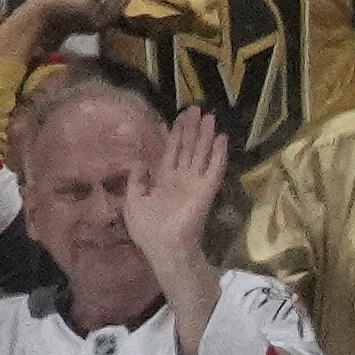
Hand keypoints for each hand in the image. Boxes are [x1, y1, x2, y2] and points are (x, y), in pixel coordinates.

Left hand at [122, 104, 231, 289]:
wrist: (164, 247)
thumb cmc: (146, 228)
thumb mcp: (132, 202)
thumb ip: (136, 181)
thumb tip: (140, 162)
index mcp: (164, 180)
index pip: (172, 150)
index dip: (177, 133)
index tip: (182, 116)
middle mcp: (181, 178)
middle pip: (188, 148)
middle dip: (193, 128)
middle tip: (198, 108)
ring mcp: (195, 183)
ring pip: (201, 153)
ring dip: (206, 135)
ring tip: (211, 116)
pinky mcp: (206, 190)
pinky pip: (214, 169)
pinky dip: (218, 154)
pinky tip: (222, 138)